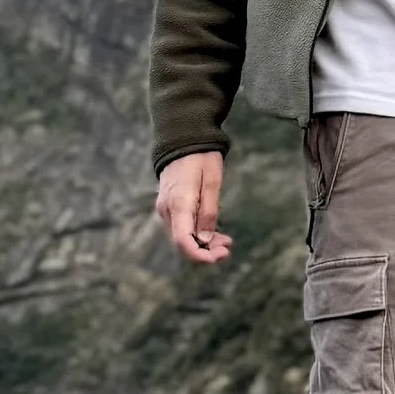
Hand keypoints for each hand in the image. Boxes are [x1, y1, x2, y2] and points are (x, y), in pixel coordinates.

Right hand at [154, 150, 230, 264]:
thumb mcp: (212, 182)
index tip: (219, 257)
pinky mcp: (169, 205)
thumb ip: (209, 212)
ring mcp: (166, 207)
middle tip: (228, 248)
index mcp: (179, 203)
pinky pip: (181, 226)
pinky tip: (213, 232)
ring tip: (226, 241)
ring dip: (203, 243)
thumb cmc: (201, 156)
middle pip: (183, 242)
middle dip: (205, 251)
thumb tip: (205, 241)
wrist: (182, 136)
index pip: (183, 241)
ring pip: (183, 236)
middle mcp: (167, 209)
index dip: (200, 256)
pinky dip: (197, 233)